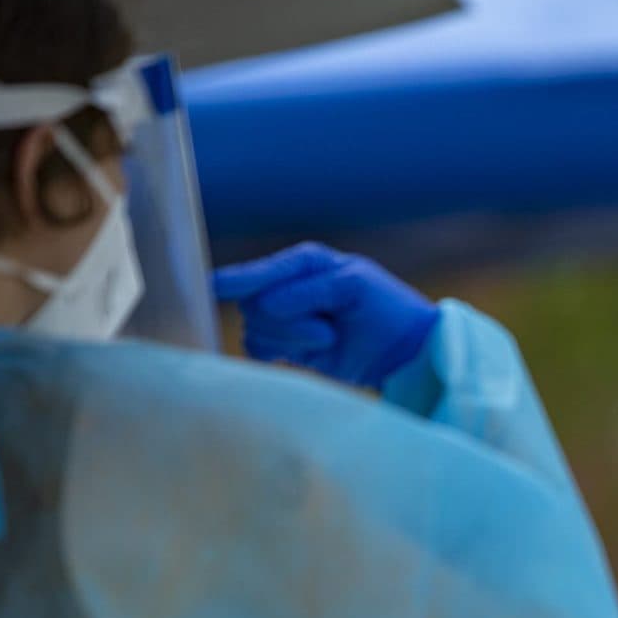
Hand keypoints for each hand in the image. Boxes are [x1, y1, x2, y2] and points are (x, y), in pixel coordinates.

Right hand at [213, 242, 438, 388]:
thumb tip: (266, 304)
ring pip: (255, 328)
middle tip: (327, 329)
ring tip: (328, 338)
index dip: (237, 280)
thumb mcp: (355, 288)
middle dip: (286, 321)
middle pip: (252, 303)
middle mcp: (288, 285)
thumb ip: (310, 291)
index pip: (260, 271)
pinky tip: (303, 355)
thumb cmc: (386, 308)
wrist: (404, 350)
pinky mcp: (285, 345)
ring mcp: (284, 317)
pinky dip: (275, 353)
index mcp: (305, 262)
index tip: (212, 287)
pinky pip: (256, 348)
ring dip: (290, 340)